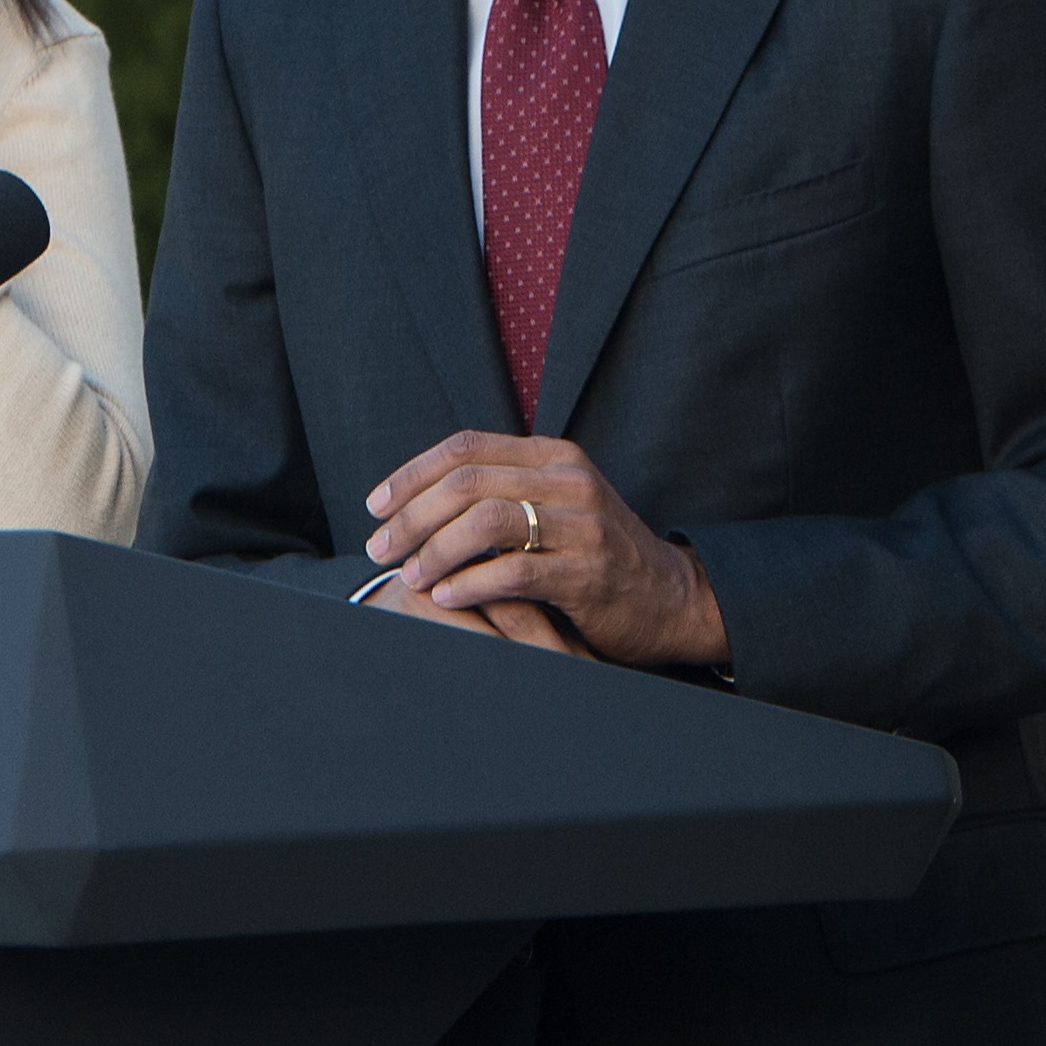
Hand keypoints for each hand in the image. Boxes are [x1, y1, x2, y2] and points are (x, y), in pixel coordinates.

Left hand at [364, 433, 726, 668]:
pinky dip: (470, 584)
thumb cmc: (596, 555)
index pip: (465, 447)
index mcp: (553, 456)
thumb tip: (421, 496)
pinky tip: (446, 596)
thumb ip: (504, 491)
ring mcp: (582, 525)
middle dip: (412, 516)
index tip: (375, 505)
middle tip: (379, 547)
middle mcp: (569, 481)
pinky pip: (514, 572)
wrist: (670, 598)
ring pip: (487, 523)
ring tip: (410, 574)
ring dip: (436, 550)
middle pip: (467, 483)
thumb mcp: (556, 506)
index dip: (411, 474)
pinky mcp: (588, 573)